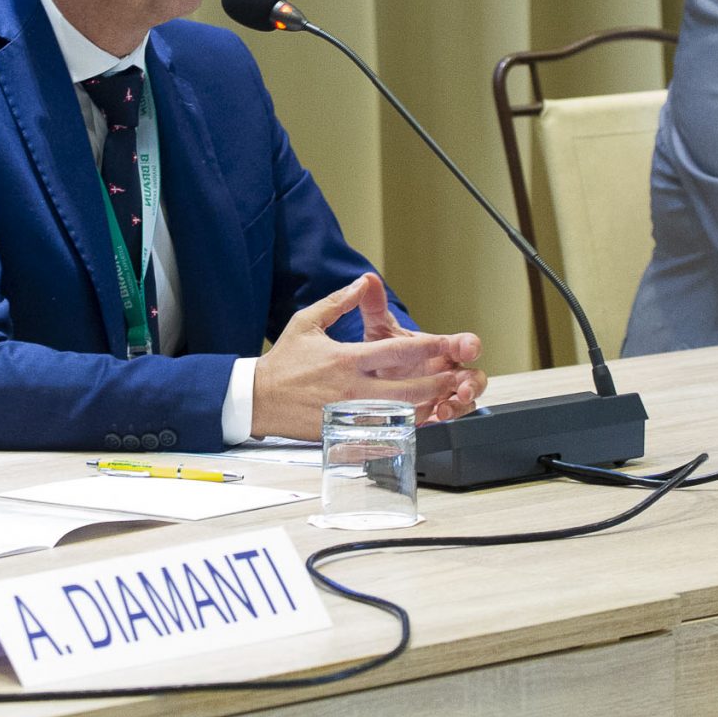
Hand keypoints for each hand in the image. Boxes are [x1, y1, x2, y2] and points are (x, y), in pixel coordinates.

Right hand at [250, 273, 484, 440]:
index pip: (396, 351)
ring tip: (447, 401)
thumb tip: (365, 282)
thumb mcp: (309, 321)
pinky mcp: (343, 432)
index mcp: (347, 358)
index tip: (448, 345)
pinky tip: (417, 425)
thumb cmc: (284, 361)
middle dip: (438, 384)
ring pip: (399, 416)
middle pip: (408, 390)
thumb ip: (340, 302)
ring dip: (427, 409)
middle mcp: (352, 388)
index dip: (428, 348)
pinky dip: (402, 430)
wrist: (258, 398)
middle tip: (459, 379)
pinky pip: (380, 434)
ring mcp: (349, 414)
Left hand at [356, 273, 487, 422]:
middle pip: (474, 377)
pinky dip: (442, 422)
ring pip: (465, 402)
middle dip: (472, 383)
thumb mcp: (379, 330)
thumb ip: (375, 307)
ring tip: (445, 409)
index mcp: (441, 349)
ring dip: (459, 406)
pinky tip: (432, 422)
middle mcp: (447, 372)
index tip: (469, 347)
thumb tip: (368, 279)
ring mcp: (443, 395)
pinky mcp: (433, 415)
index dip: (469, 345)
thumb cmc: (385, 353)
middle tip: (463, 389)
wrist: (371, 379)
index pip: (464, 344)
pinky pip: (446, 421)